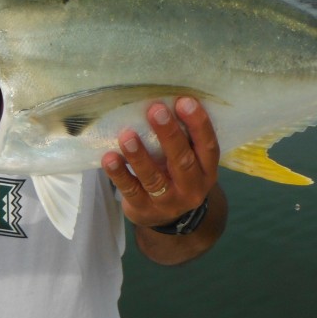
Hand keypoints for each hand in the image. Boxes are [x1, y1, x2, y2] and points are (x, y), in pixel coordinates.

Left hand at [101, 97, 219, 228]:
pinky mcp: (143, 209)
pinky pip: (130, 190)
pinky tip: (109, 158)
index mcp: (207, 171)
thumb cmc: (177, 174)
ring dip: (139, 156)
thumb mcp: (189, 160)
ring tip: (127, 135)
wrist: (168, 219)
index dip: (197, 124)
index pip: (207, 146)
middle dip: (169, 134)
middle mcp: (191, 188)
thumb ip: (183, 138)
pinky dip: (119, 173)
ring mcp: (168, 202)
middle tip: (156, 110)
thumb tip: (163, 98)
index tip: (184, 101)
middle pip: (182, 161)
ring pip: (153, 178)